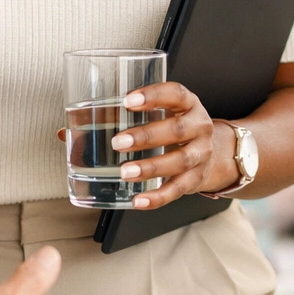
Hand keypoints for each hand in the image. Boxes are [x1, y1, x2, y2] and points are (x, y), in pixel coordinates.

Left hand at [108, 81, 235, 207]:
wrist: (214, 152)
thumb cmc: (178, 128)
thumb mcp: (165, 112)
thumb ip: (133, 114)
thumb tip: (78, 126)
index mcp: (189, 104)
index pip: (175, 94)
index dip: (153, 96)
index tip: (128, 101)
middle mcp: (200, 127)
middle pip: (177, 130)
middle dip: (146, 136)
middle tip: (118, 143)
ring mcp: (201, 153)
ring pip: (179, 161)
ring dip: (151, 168)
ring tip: (126, 172)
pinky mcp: (197, 178)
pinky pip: (178, 189)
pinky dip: (158, 197)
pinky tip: (139, 200)